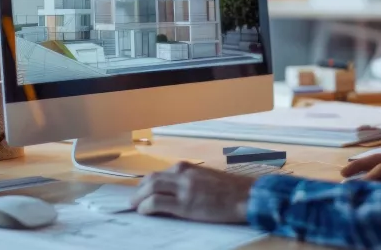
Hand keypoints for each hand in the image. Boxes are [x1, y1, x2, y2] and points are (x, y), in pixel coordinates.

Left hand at [131, 162, 254, 223]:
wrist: (247, 197)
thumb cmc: (230, 190)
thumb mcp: (207, 178)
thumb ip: (190, 179)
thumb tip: (175, 189)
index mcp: (188, 168)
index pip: (161, 173)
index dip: (148, 183)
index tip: (142, 190)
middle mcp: (183, 174)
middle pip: (152, 178)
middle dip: (139, 190)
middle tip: (133, 200)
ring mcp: (184, 189)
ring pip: (151, 188)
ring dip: (139, 198)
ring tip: (135, 207)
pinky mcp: (185, 204)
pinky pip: (157, 202)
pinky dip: (146, 207)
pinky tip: (144, 212)